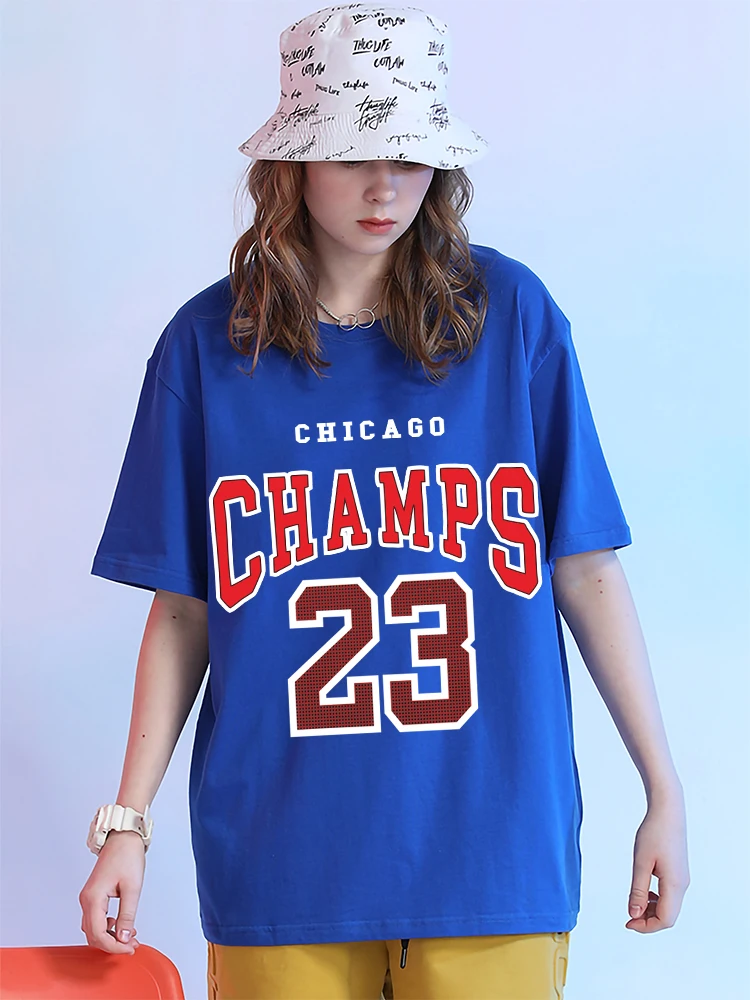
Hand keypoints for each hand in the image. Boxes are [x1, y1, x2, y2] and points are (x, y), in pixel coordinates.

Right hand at [79, 830, 145, 953]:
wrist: (123, 837)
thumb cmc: (127, 855)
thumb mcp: (132, 887)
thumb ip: (127, 914)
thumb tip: (124, 937)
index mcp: (93, 898)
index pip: (98, 934)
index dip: (114, 946)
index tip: (129, 948)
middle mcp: (86, 900)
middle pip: (92, 935)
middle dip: (112, 944)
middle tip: (132, 945)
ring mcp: (88, 898)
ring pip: (93, 928)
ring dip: (109, 936)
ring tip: (130, 936)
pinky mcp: (93, 896)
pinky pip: (95, 919)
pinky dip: (107, 927)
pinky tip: (121, 925)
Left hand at [625, 793, 689, 932]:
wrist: (668, 811)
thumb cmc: (654, 833)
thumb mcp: (641, 862)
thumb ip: (637, 890)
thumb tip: (634, 915)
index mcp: (675, 885)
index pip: (665, 919)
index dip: (646, 926)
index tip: (627, 922)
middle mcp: (682, 885)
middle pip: (668, 916)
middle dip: (648, 920)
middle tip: (628, 915)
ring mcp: (682, 879)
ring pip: (669, 906)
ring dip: (651, 910)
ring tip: (634, 901)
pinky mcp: (678, 872)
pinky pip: (669, 895)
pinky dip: (655, 899)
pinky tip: (643, 889)